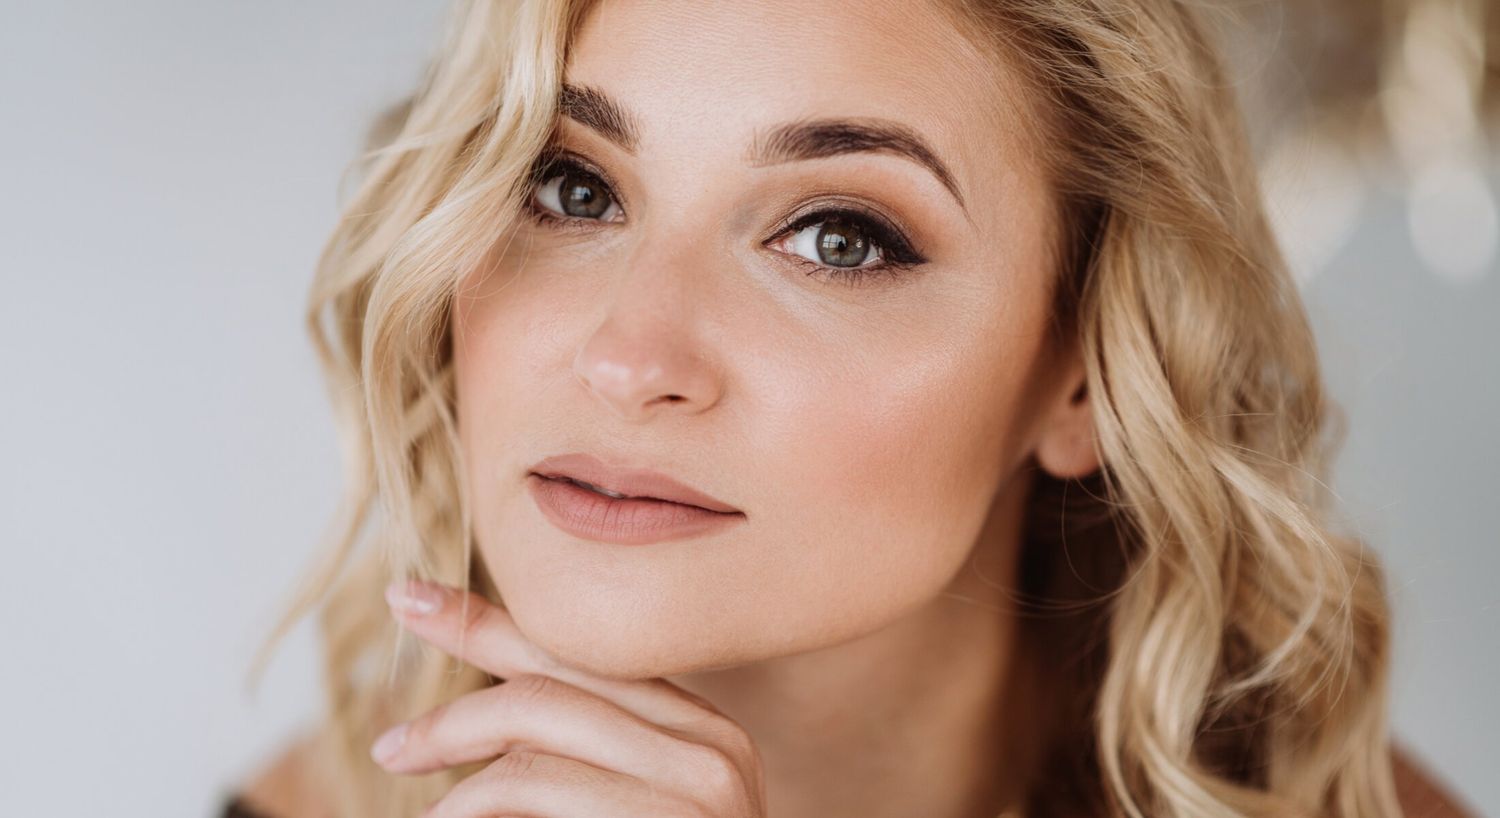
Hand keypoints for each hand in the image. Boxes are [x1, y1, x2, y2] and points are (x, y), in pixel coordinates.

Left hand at [370, 579, 768, 817]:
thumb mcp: (626, 811)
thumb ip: (574, 758)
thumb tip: (473, 722)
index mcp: (701, 731)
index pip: (581, 652)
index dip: (489, 622)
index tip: (409, 599)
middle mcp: (709, 746)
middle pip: (553, 680)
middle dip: (456, 705)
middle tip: (391, 750)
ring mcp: (695, 787)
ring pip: (536, 729)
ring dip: (458, 769)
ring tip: (422, 813)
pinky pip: (533, 786)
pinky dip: (473, 803)